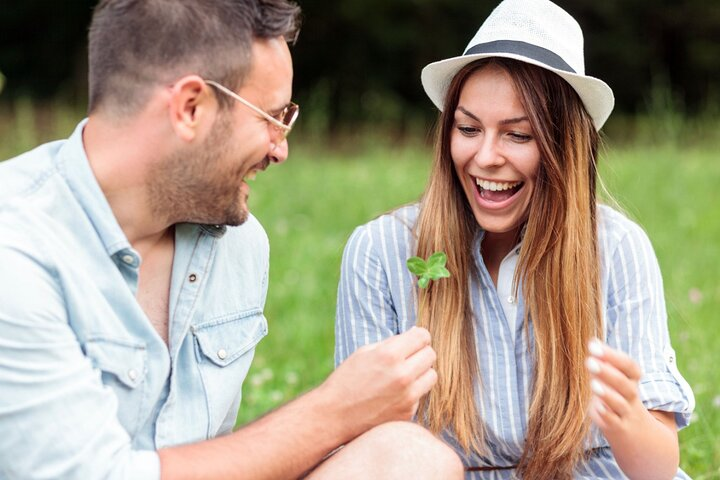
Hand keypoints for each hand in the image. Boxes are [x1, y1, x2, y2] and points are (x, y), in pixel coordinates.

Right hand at [321, 327, 436, 436]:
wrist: (334, 416)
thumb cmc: (347, 380)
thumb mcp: (364, 352)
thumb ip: (391, 342)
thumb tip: (415, 334)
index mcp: (390, 355)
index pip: (423, 336)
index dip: (418, 336)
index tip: (413, 340)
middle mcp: (403, 375)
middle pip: (431, 354)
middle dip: (421, 353)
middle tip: (408, 357)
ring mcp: (408, 396)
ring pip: (432, 375)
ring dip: (422, 372)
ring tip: (405, 374)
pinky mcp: (408, 412)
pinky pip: (421, 395)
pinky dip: (413, 392)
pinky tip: (395, 393)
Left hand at [585, 339, 649, 438]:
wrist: (641, 438)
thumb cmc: (621, 400)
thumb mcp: (618, 381)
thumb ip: (605, 364)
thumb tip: (592, 340)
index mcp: (632, 381)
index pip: (629, 366)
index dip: (613, 356)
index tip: (592, 345)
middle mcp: (632, 397)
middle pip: (624, 384)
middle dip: (607, 372)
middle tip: (589, 361)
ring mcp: (626, 414)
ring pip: (620, 404)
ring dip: (607, 394)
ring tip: (593, 384)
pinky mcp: (619, 429)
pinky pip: (614, 423)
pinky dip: (605, 416)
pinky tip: (595, 408)